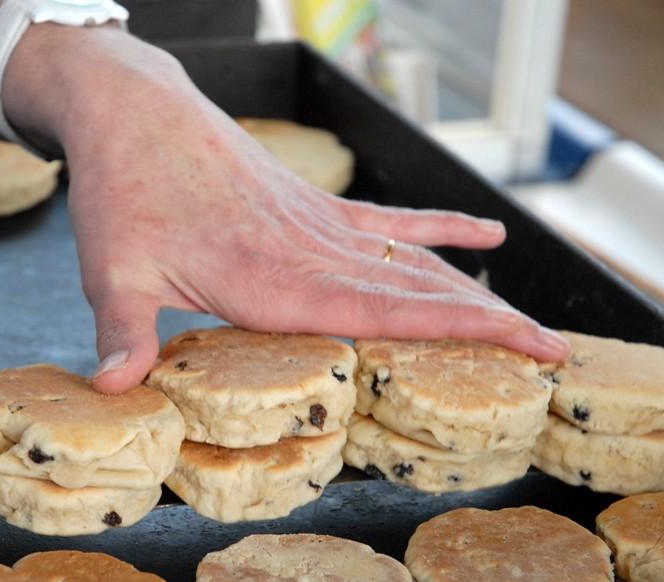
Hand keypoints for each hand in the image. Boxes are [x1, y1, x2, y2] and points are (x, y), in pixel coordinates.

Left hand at [19, 31, 569, 392]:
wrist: (134, 111)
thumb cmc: (122, 192)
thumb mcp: (112, 268)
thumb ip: (123, 329)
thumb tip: (112, 387)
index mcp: (271, 278)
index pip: (385, 310)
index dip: (460, 329)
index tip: (524, 343)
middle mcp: (309, 251)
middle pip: (416, 289)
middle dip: (488, 323)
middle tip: (552, 351)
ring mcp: (318, 223)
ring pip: (412, 259)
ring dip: (473, 289)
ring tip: (528, 319)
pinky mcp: (313, 205)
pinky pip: (390, 220)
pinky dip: (439, 228)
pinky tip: (484, 232)